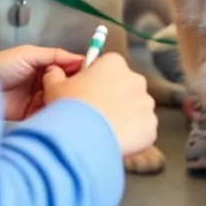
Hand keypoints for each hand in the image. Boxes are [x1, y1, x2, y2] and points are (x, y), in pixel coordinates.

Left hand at [0, 45, 83, 121]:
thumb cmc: (1, 66)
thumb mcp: (28, 53)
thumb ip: (53, 55)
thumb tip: (79, 58)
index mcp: (42, 65)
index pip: (66, 67)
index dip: (79, 70)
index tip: (94, 74)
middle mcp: (42, 82)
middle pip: (65, 85)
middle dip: (74, 87)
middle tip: (86, 91)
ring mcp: (37, 99)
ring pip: (59, 100)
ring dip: (65, 101)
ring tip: (75, 102)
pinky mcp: (31, 115)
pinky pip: (48, 114)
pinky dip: (55, 113)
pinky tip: (63, 113)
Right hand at [43, 53, 157, 155]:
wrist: (83, 137)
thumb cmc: (69, 106)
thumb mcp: (54, 86)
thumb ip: (55, 75)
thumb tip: (55, 71)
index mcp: (115, 63)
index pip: (108, 67)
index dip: (97, 81)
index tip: (87, 94)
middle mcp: (136, 80)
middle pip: (126, 88)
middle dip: (115, 99)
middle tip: (96, 115)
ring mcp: (147, 104)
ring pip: (136, 110)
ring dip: (125, 118)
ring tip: (106, 131)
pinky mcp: (152, 127)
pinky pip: (142, 130)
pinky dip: (133, 136)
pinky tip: (116, 142)